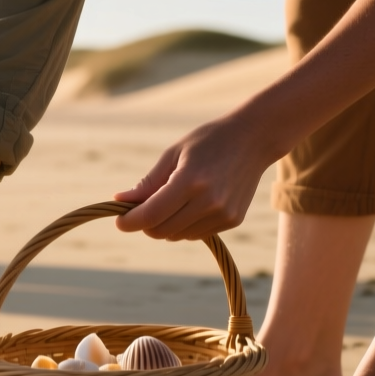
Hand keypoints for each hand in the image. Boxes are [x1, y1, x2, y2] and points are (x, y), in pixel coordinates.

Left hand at [113, 115, 279, 240]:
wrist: (255, 140)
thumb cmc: (208, 142)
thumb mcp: (173, 154)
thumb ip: (148, 183)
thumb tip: (120, 200)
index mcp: (190, 181)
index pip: (150, 215)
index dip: (130, 221)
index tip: (119, 220)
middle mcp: (208, 201)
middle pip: (161, 230)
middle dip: (145, 224)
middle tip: (141, 209)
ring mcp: (223, 213)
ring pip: (177, 236)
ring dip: (165, 225)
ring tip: (172, 201)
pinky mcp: (232, 220)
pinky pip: (196, 234)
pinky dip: (185, 225)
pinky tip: (192, 204)